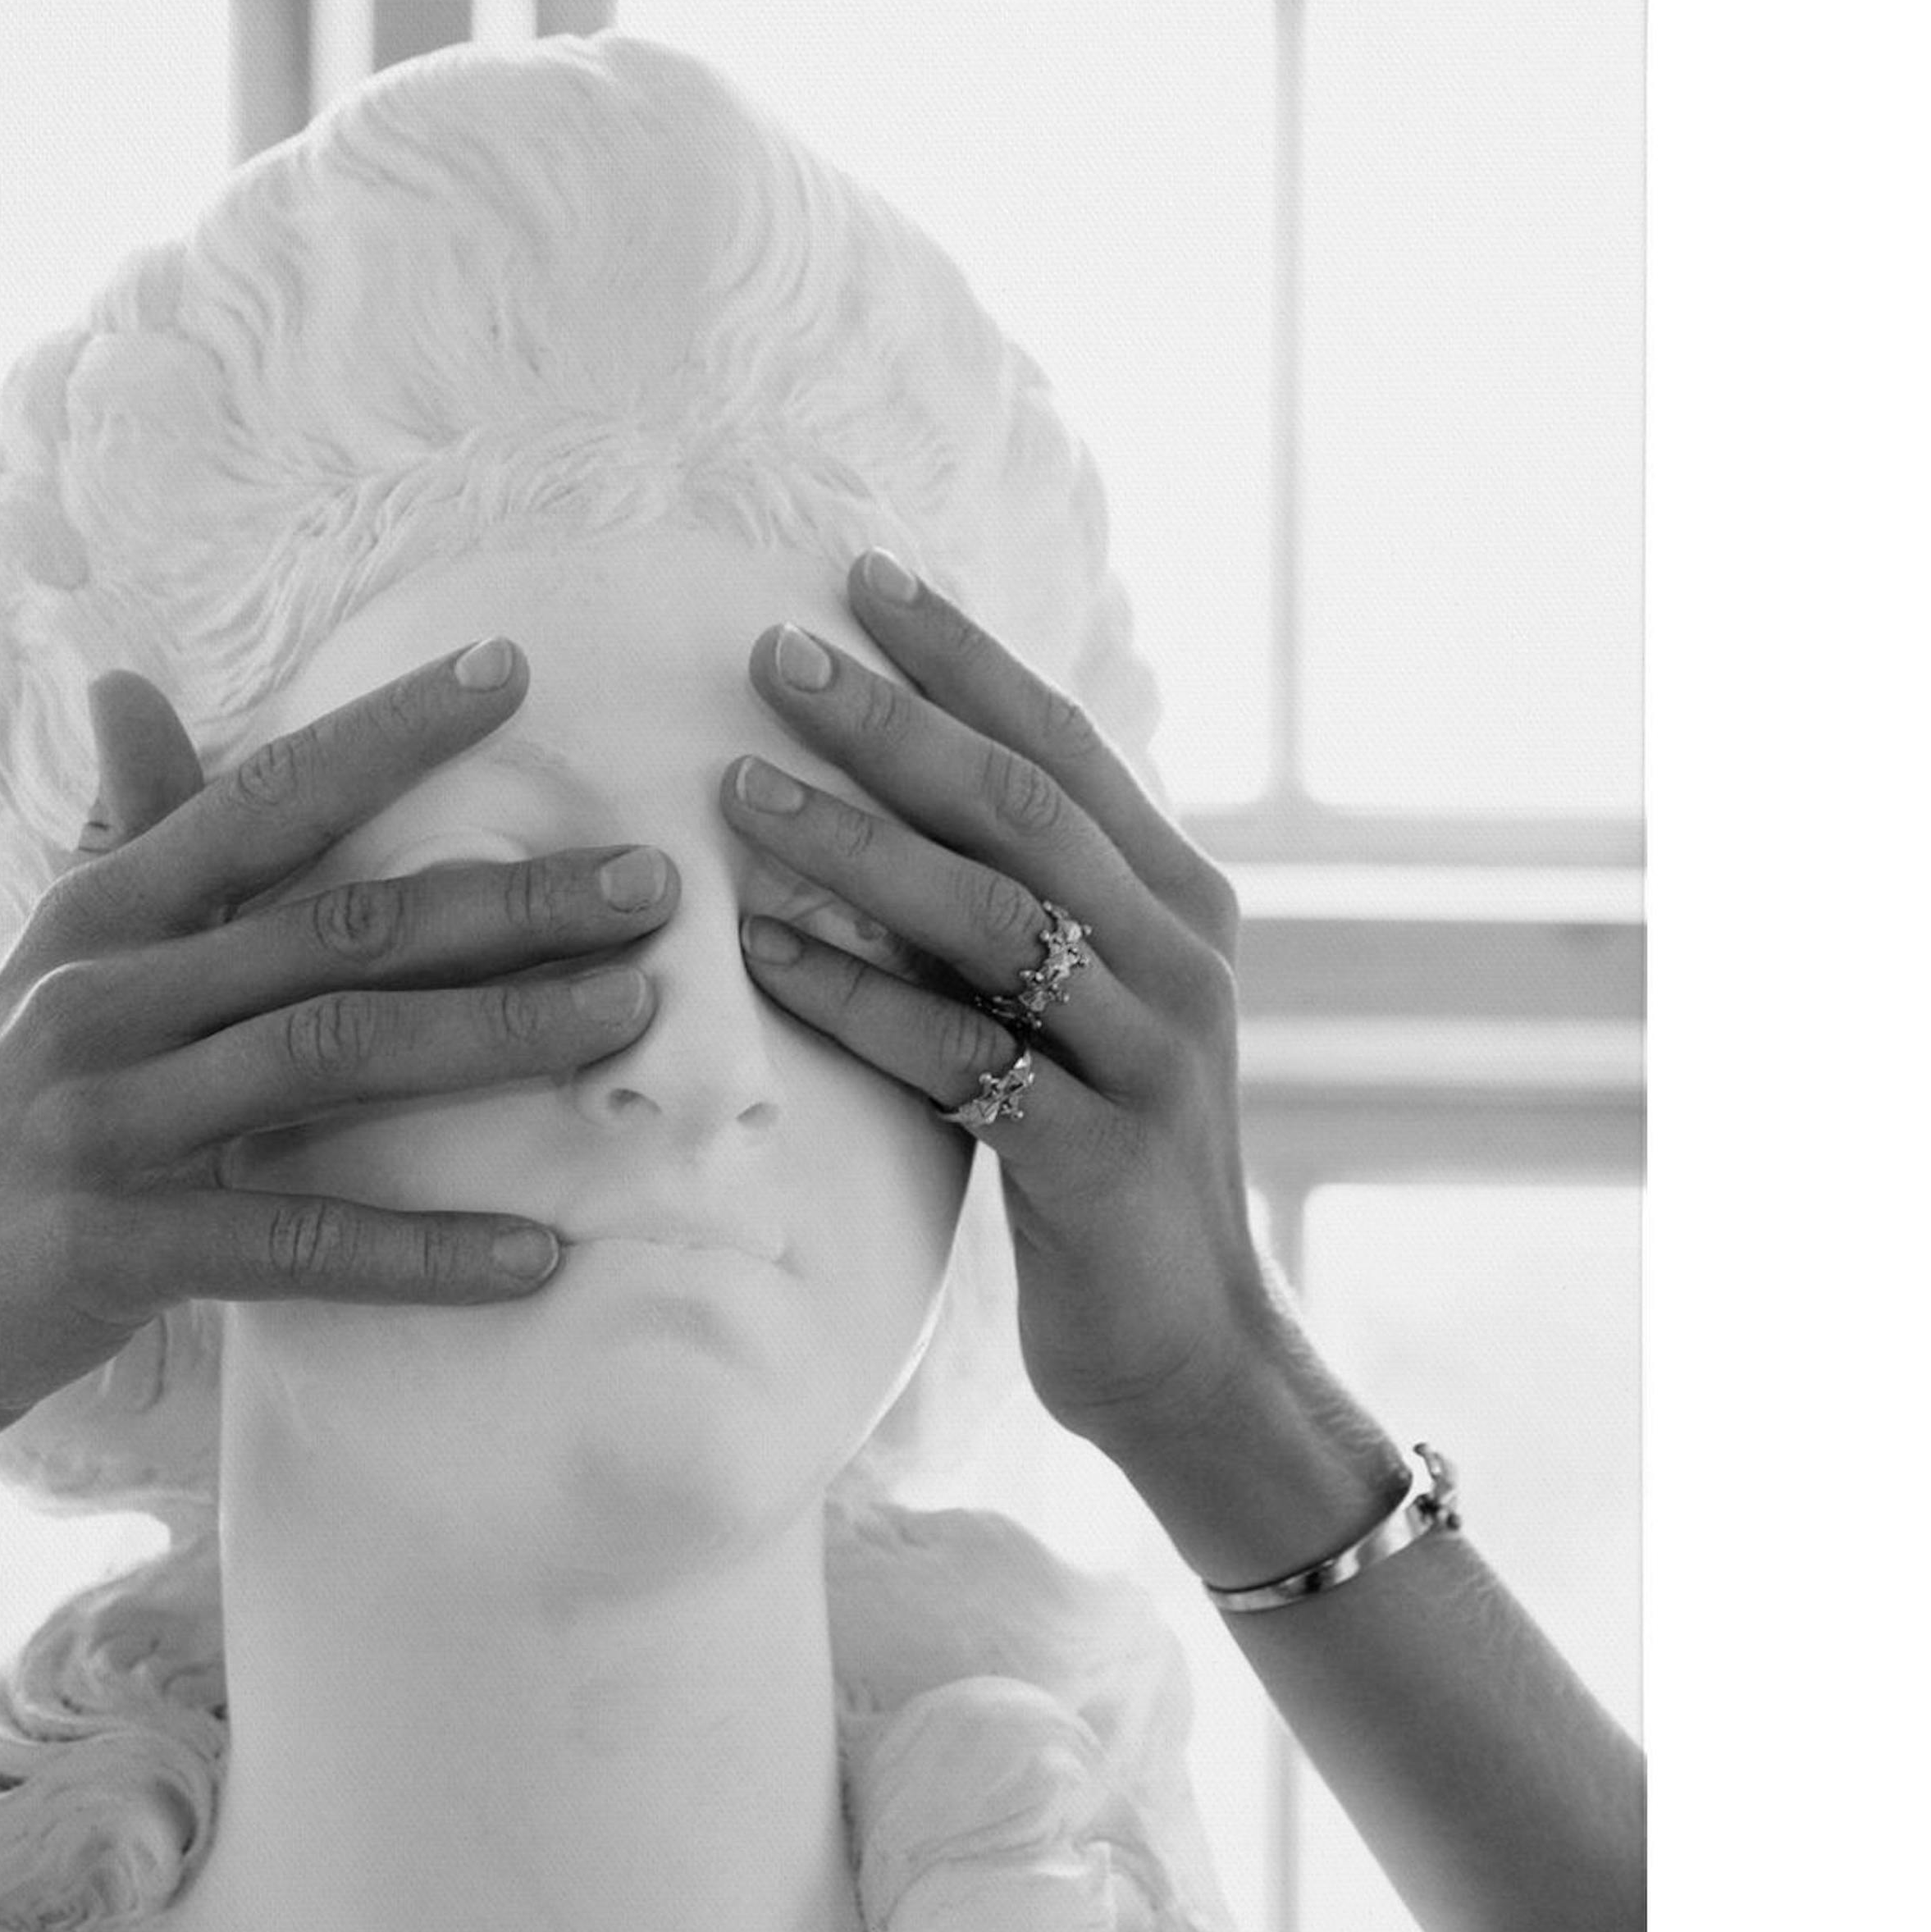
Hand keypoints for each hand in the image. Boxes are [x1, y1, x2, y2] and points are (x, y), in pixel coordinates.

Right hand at [0, 640, 674, 1457]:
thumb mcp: (44, 964)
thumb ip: (116, 834)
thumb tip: (125, 683)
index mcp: (95, 915)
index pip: (263, 800)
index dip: (387, 732)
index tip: (512, 671)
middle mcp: (100, 994)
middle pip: (339, 928)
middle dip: (510, 901)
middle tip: (654, 888)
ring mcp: (105, 1118)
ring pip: (337, 1056)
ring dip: (500, 1036)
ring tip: (630, 1020)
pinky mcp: (115, 1245)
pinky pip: (298, 1239)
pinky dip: (424, 1249)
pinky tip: (535, 1254)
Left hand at [721, 551, 1282, 1478]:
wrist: (1188, 1353)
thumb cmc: (1099, 1170)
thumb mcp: (1074, 1017)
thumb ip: (1017, 912)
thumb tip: (876, 791)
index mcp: (1180, 902)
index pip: (1064, 743)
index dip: (962, 657)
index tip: (858, 578)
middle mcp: (1182, 958)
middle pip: (1024, 806)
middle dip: (892, 722)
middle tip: (771, 656)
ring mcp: (1149, 1056)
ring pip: (993, 915)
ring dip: (857, 846)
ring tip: (742, 792)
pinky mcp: (1099, 1156)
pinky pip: (962, 1055)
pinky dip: (859, 998)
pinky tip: (768, 955)